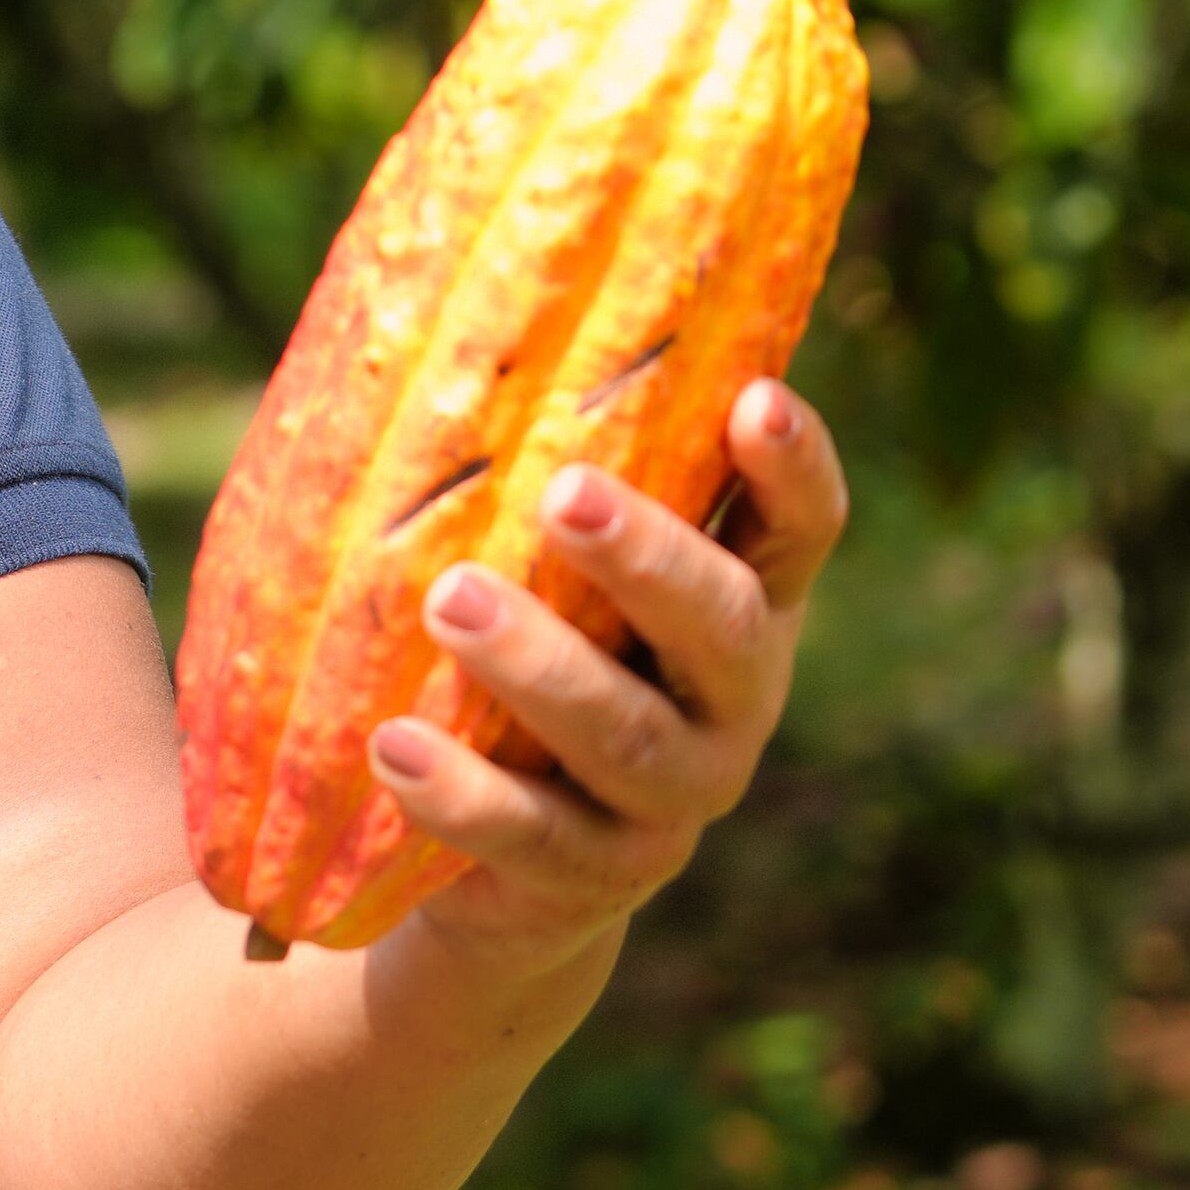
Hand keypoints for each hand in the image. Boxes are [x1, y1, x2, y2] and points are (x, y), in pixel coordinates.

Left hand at [370, 378, 850, 980]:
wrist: (502, 867)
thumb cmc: (514, 665)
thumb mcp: (535, 574)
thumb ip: (518, 483)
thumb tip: (415, 310)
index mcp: (733, 608)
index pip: (798, 531)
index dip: (793, 469)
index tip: (756, 397)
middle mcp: (729, 701)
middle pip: (722, 625)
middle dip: (647, 558)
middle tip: (561, 493)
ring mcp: (674, 798)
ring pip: (624, 733)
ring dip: (537, 664)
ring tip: (447, 600)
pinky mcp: (595, 879)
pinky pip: (534, 837)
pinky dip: (461, 791)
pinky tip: (391, 744)